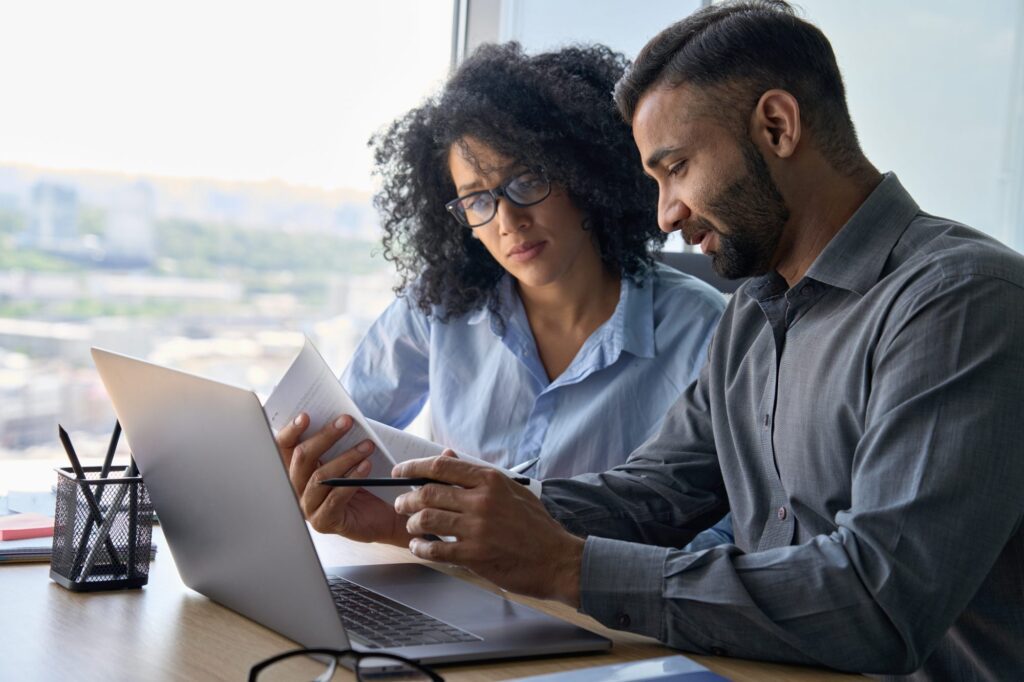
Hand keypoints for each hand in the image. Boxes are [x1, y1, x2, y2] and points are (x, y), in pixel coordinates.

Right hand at [275, 413, 411, 546]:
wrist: (384, 515)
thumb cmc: (364, 482)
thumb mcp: (347, 458)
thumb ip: (337, 443)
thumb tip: (339, 418)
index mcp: (298, 470)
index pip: (284, 448)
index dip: (291, 431)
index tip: (306, 416)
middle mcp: (296, 489)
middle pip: (302, 459)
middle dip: (325, 437)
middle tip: (347, 421)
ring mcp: (308, 507)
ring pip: (320, 477)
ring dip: (345, 457)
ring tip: (367, 445)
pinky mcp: (324, 522)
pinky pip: (334, 497)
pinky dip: (352, 479)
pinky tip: (366, 466)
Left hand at [392, 453, 583, 605]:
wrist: (557, 559)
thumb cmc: (535, 525)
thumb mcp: (511, 491)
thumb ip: (478, 476)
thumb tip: (448, 457)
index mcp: (490, 481)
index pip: (441, 467)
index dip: (413, 467)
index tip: (399, 471)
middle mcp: (481, 501)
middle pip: (427, 493)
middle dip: (406, 499)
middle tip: (401, 504)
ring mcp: (477, 528)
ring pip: (426, 519)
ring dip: (411, 523)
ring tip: (412, 527)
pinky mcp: (475, 555)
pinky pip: (435, 548)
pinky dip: (421, 548)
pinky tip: (419, 547)